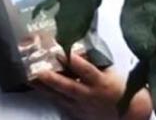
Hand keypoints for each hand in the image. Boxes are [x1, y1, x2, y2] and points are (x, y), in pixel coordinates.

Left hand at [33, 53, 152, 119]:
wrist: (128, 115)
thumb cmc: (118, 87)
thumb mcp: (110, 71)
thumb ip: (93, 59)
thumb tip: (76, 43)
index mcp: (101, 82)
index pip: (87, 71)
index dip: (75, 62)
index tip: (63, 51)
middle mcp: (89, 94)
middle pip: (69, 86)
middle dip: (54, 79)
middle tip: (39, 70)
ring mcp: (80, 105)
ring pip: (59, 95)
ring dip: (43, 86)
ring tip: (27, 76)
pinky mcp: (74, 111)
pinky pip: (57, 102)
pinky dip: (45, 93)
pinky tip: (33, 85)